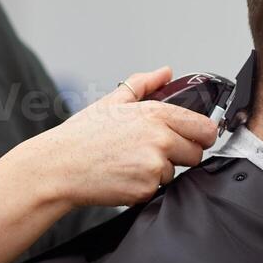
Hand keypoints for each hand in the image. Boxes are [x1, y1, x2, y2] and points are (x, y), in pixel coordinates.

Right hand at [30, 66, 219, 207]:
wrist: (58, 167)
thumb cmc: (82, 136)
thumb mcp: (112, 101)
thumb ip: (144, 84)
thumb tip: (165, 72)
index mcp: (155, 113)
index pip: (205, 127)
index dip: (200, 134)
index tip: (193, 138)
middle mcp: (159, 138)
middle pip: (196, 153)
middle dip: (180, 155)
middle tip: (150, 152)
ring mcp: (154, 165)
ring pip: (175, 173)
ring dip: (158, 172)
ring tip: (129, 163)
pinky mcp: (146, 189)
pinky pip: (158, 190)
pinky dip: (144, 187)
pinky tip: (123, 176)